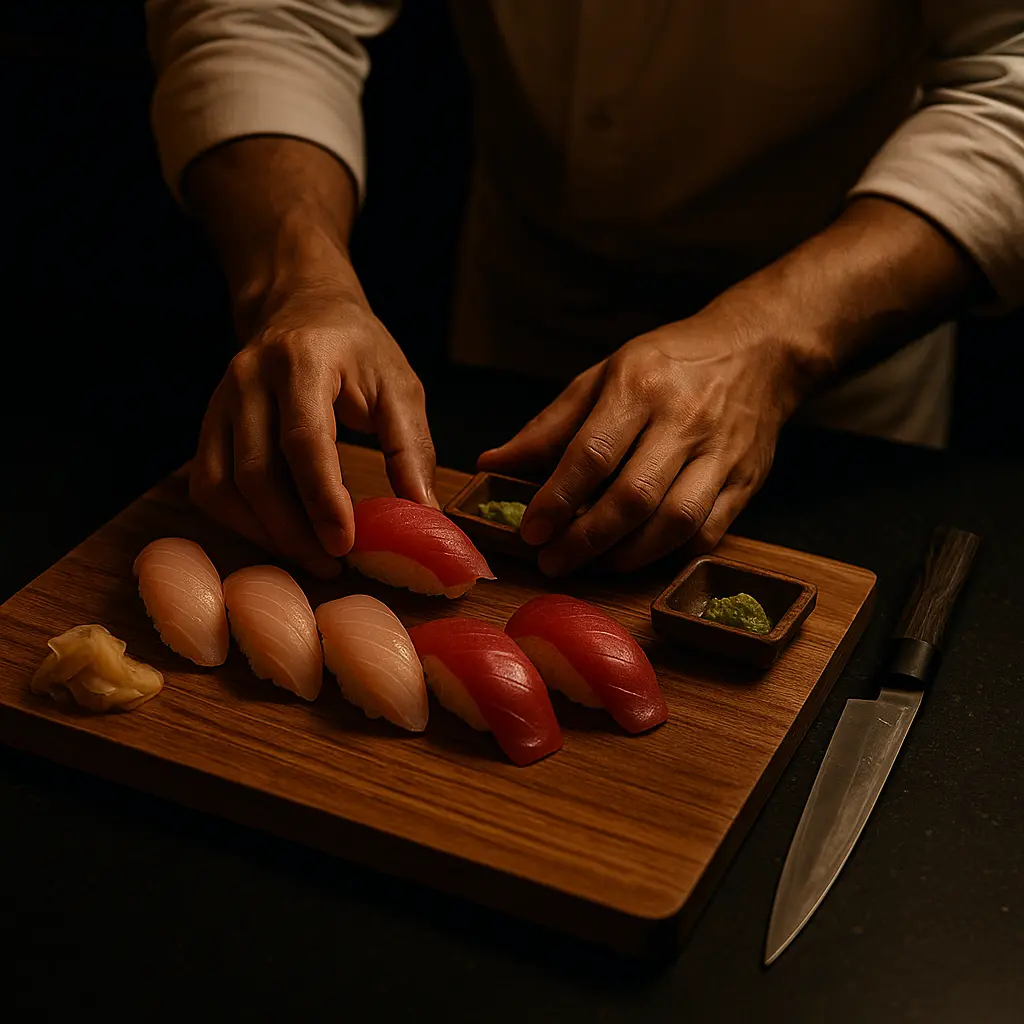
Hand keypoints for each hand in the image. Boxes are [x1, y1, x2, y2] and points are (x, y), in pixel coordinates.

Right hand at [190, 273, 435, 577]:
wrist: (302, 307)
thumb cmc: (357, 349)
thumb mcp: (398, 386)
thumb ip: (411, 447)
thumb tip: (423, 512)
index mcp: (302, 361)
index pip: (304, 441)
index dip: (322, 499)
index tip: (345, 544)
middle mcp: (248, 378)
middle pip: (256, 472)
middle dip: (293, 530)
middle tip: (332, 565)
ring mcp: (219, 401)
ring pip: (222, 485)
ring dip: (263, 533)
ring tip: (308, 558)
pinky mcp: (207, 424)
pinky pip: (208, 485)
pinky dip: (238, 520)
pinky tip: (276, 535)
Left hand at [478, 306, 808, 573]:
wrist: (758, 351)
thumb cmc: (667, 365)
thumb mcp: (602, 376)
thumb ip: (549, 427)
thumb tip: (491, 465)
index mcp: (640, 386)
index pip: (593, 453)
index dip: (557, 499)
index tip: (530, 531)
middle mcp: (685, 420)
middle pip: (633, 496)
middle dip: (586, 539)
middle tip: (550, 561)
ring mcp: (721, 454)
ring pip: (674, 522)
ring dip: (625, 556)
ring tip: (589, 567)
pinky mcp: (746, 482)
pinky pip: (707, 534)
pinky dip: (667, 555)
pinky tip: (635, 558)